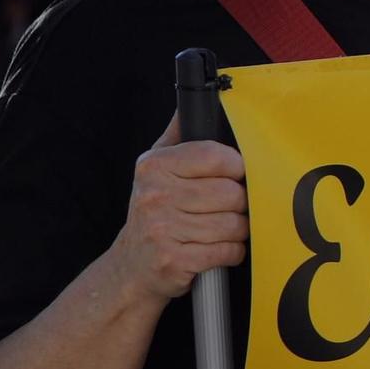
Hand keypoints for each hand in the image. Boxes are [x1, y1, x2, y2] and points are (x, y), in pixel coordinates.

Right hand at [110, 114, 248, 300]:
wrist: (131, 266)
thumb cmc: (154, 211)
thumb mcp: (157, 168)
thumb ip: (180, 136)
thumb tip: (194, 102)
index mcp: (155, 167)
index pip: (216, 156)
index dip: (236, 167)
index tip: (234, 175)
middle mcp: (155, 196)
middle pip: (231, 193)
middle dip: (239, 204)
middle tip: (227, 208)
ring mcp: (163, 230)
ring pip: (234, 224)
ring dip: (237, 230)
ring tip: (221, 229)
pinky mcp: (175, 260)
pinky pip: (228, 251)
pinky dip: (231, 252)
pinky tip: (216, 249)